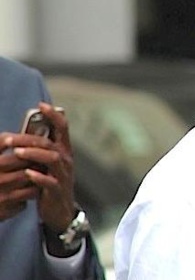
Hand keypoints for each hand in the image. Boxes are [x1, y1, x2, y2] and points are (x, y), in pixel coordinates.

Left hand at [7, 103, 75, 231]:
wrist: (60, 210)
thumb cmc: (50, 182)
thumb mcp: (48, 164)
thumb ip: (40, 149)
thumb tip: (21, 134)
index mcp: (64, 150)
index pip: (63, 127)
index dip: (54, 115)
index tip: (41, 105)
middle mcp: (65, 159)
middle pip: (50, 143)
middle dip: (30, 138)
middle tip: (9, 139)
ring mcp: (63, 175)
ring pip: (52, 159)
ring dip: (33, 154)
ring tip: (16, 153)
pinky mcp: (57, 190)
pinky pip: (49, 181)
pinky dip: (38, 177)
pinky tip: (27, 174)